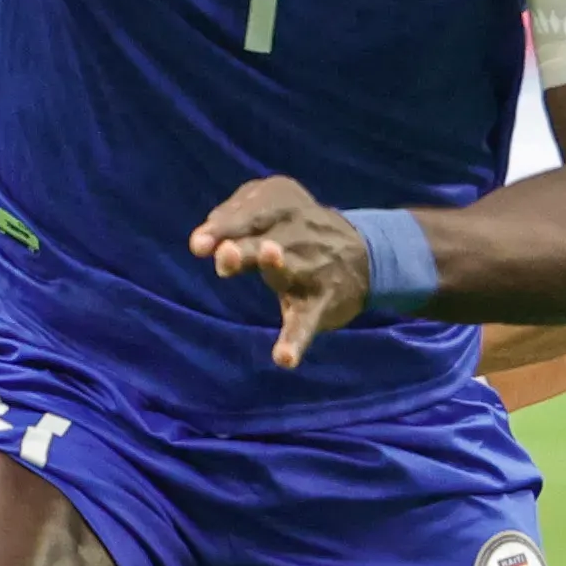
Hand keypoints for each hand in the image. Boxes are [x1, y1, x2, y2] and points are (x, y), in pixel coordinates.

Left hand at [190, 175, 372, 370]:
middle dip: (245, 248)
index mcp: (279, 211)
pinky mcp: (321, 304)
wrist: (366, 255)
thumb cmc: (299, 230)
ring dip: (278, 267)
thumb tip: (204, 238)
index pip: (250, 215)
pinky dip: (295, 342)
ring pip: (289, 271)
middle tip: (225, 255)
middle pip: (265, 239)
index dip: (225, 227)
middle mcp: (294, 237)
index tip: (198, 245)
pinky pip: (306, 323)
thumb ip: (234, 215)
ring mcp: (309, 271)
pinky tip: (284, 359)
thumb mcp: (273, 206)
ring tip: (271, 258)